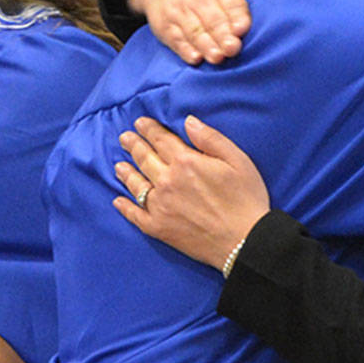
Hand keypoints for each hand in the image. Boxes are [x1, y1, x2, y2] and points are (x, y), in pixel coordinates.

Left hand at [112, 115, 270, 268]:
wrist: (243, 240)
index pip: (161, 140)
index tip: (140, 123)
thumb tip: (188, 122)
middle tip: (124, 138)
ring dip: (126, 173)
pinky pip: (135, 215)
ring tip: (119, 166)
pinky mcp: (157, 228)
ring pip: (136, 184)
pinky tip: (117, 201)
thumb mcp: (237, 160)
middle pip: (145, 159)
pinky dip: (124, 207)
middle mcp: (167, 182)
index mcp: (186, 162)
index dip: (149, 129)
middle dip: (133, 145)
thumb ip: (210, 139)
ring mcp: (159, 206)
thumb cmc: (246, 199)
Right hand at [132, 0, 255, 65]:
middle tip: (232, 48)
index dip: (237, 17)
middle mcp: (201, 1)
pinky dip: (185, 50)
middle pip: (214, 21)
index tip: (242, 28)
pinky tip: (194, 58)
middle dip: (223, 36)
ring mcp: (182, 15)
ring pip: (196, 32)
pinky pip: (176, 40)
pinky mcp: (167, 28)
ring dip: (206, 46)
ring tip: (216, 57)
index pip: (232, 4)